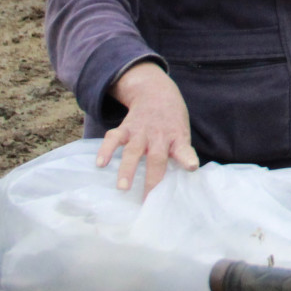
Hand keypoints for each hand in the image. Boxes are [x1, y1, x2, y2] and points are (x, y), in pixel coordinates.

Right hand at [99, 61, 197, 193]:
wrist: (156, 92)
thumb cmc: (171, 121)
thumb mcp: (182, 133)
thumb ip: (179, 153)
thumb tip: (180, 179)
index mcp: (176, 138)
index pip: (184, 150)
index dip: (188, 159)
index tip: (191, 167)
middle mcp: (159, 136)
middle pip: (156, 158)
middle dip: (151, 178)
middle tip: (147, 198)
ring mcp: (141, 132)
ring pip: (133, 151)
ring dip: (127, 169)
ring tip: (122, 187)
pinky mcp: (126, 128)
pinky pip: (114, 138)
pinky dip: (106, 150)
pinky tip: (100, 163)